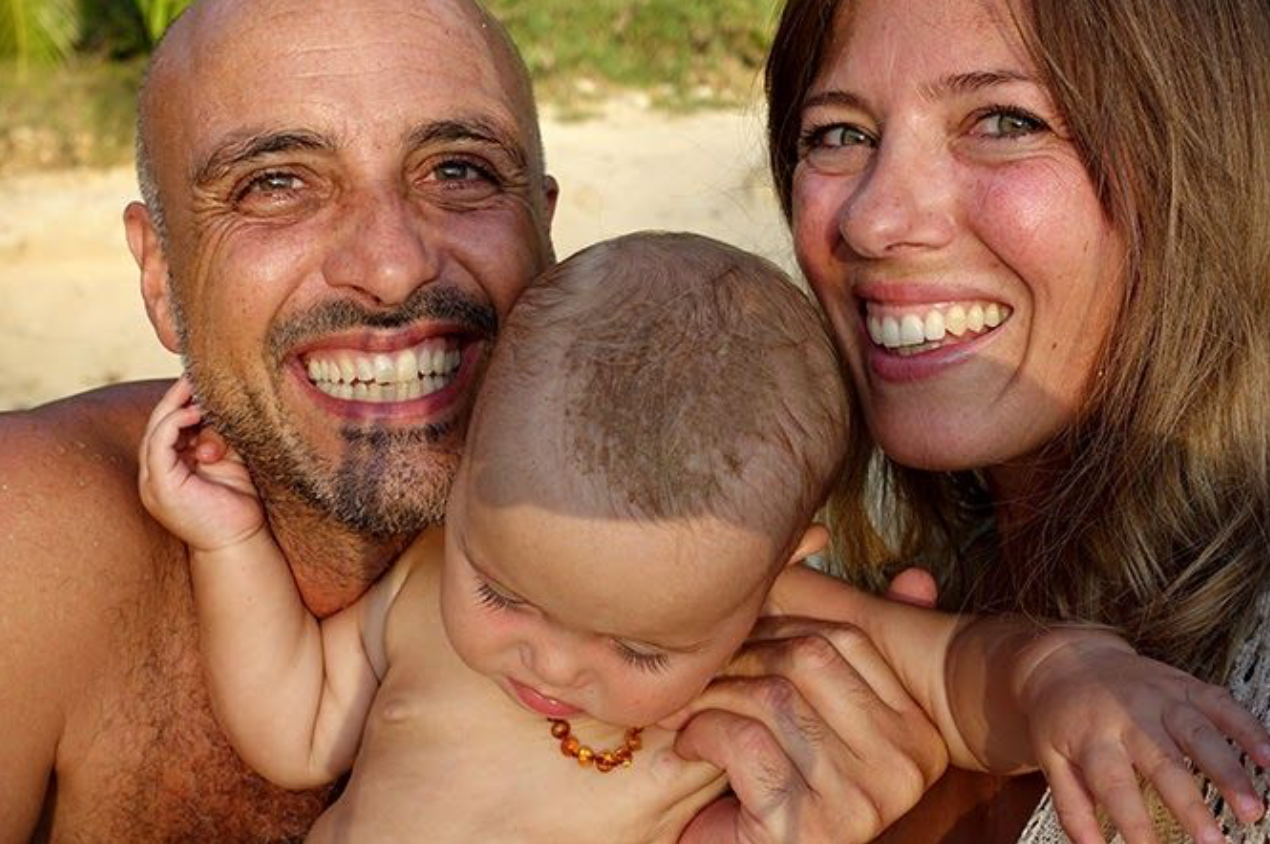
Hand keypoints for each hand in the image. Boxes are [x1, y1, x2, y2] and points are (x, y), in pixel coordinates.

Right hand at [137, 376, 264, 551]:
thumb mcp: (232, 459)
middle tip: (197, 374)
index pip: (168, 426)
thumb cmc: (239, 503)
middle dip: (177, 398)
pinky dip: (173, 424)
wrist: (240, 541)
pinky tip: (193, 412)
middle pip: (158, 424)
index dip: (183, 402)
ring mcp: (153, 481)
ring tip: (197, 387)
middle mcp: (156, 474)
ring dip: (176, 406)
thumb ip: (222, 435)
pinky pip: (158, 445)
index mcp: (170, 468)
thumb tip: (221, 403)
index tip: (203, 381)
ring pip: (155, 430)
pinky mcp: (160, 487)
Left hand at [668, 614, 949, 843]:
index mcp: (919, 731)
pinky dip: (704, 735)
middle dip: (741, 656)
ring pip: (774, 698)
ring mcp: (869, 798)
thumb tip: (918, 575)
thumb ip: (851, 651)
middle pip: (809, 659)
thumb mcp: (815, 717)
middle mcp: (908, 764)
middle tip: (700, 668)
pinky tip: (689, 744)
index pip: (849, 639)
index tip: (736, 637)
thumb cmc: (772, 791)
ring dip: (714, 696)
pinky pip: (748, 745)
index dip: (780, 625)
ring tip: (686, 708)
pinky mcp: (818, 826)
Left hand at [1016, 629, 1269, 843]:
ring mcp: (1160, 698)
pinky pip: (1221, 704)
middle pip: (1163, 762)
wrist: (1067, 658)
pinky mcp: (1184, 685)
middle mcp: (1129, 716)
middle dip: (1190, 805)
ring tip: (1252, 808)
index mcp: (1093, 738)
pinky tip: (1268, 756)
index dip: (1134, 822)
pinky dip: (1248, 729)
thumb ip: (1072, 807)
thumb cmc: (1062, 717)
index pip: (1114, 786)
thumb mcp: (1051, 758)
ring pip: (1199, 734)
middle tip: (1213, 842)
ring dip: (1229, 772)